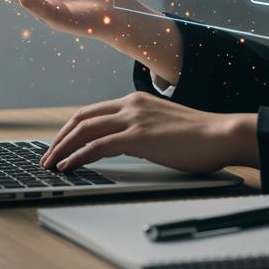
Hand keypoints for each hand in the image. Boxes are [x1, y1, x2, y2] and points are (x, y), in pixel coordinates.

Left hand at [40, 92, 258, 173]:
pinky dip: (77, 157)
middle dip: (60, 138)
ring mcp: (134, 119)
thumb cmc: (200, 136)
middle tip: (47, 156)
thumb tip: (127, 146)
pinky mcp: (138, 137)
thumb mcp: (164, 127)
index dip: (71, 128)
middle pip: (81, 118)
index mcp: (137, 101)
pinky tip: (67, 167)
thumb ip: (143, 130)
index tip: (60, 144)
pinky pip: (97, 146)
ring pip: (84, 130)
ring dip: (62, 148)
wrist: (222, 134)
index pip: (93, 112)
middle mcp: (131, 104)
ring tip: (50, 164)